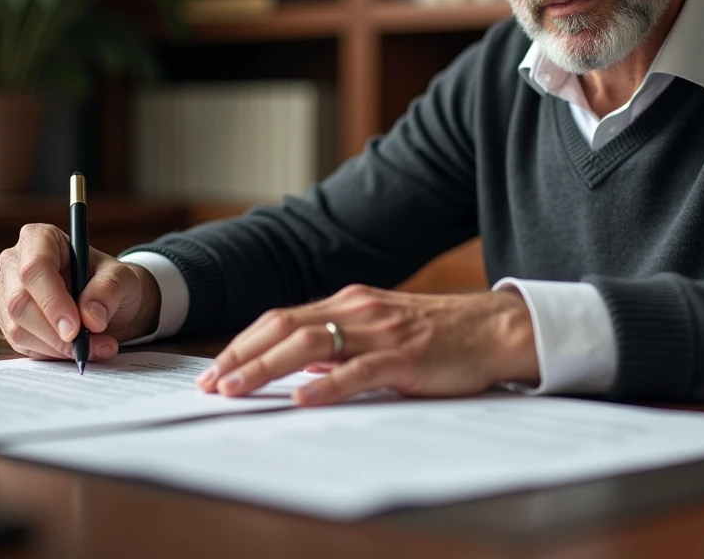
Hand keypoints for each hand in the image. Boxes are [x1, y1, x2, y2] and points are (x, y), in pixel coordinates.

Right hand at [0, 223, 160, 360]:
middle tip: (88, 346)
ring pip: (18, 329)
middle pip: (19, 303)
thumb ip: (109, 290)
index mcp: (40, 238)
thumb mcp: (123, 278)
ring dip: (57, 347)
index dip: (52, 301)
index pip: (35, 269)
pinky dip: (52, 353)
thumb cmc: (113, 282)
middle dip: (55, 332)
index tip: (75, 328)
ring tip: (95, 347)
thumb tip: (90, 317)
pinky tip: (77, 349)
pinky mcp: (9, 321)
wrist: (109, 302)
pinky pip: (22, 345)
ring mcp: (7, 293)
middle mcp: (15, 263)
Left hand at [196, 285, 538, 405]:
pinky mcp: (405, 357)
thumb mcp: (380, 333)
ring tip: (236, 390)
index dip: (244, 343)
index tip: (215, 369)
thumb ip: (341, 346)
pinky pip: (357, 371)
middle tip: (210, 384)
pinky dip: (325, 386)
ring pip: (309, 344)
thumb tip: (298, 369)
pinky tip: (300, 400)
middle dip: (241, 356)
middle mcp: (357, 310)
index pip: (282, 318)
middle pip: (284, 326)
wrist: (493, 330)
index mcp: (349, 303)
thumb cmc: (438, 337)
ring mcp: (380, 332)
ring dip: (265, 368)